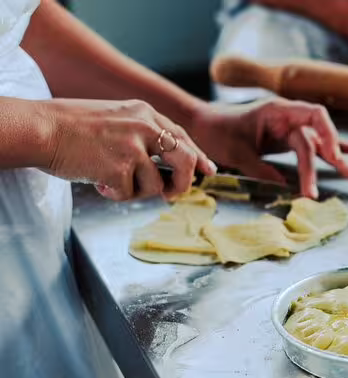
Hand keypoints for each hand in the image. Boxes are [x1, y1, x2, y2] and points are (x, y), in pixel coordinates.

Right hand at [44, 98, 216, 200]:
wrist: (40, 129)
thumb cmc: (70, 126)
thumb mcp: (115, 118)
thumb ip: (142, 134)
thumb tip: (167, 162)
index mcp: (144, 113)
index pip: (181, 137)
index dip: (198, 157)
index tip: (207, 170)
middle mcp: (144, 127)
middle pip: (185, 161)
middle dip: (183, 183)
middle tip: (171, 194)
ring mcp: (134, 147)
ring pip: (155, 185)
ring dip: (135, 190)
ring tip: (109, 179)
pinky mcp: (121, 168)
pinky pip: (129, 194)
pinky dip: (114, 194)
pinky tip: (97, 181)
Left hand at [188, 98, 347, 197]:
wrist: (202, 125)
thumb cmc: (217, 133)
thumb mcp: (236, 153)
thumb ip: (260, 168)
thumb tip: (283, 186)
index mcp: (277, 111)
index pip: (313, 117)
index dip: (328, 134)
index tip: (329, 158)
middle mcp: (287, 117)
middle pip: (316, 136)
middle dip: (327, 158)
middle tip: (340, 178)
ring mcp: (287, 127)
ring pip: (316, 142)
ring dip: (334, 157)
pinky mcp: (284, 139)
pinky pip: (310, 145)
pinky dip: (326, 150)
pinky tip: (346, 155)